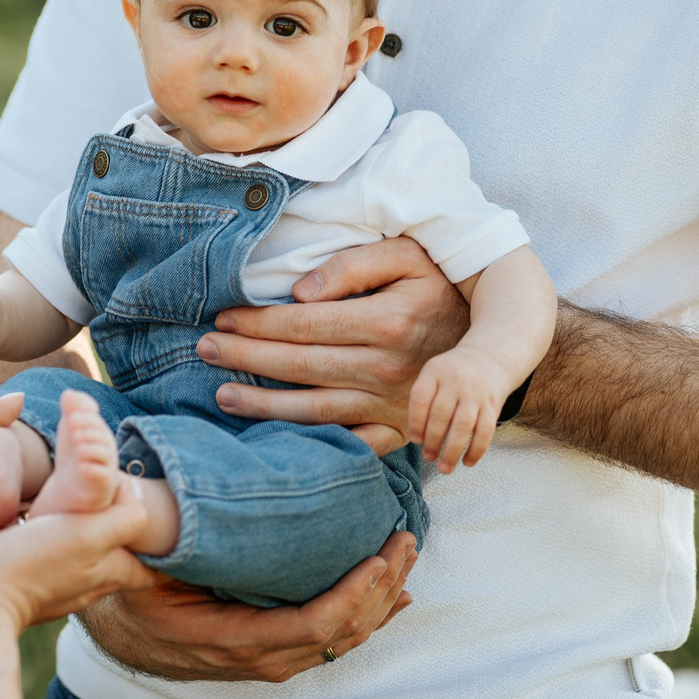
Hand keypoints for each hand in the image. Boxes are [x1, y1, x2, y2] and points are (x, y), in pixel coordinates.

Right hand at [0, 483, 154, 633]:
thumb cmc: (29, 565)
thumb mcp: (87, 536)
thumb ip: (122, 519)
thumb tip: (135, 495)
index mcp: (110, 575)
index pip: (151, 567)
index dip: (157, 542)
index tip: (147, 510)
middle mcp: (89, 587)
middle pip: (122, 563)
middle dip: (124, 535)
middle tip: (114, 499)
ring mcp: (59, 591)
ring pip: (89, 562)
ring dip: (92, 537)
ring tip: (82, 505)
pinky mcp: (30, 588)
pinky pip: (57, 562)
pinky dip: (62, 543)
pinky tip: (45, 525)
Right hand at [75, 531, 417, 681]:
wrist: (122, 630)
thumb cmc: (131, 590)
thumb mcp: (137, 566)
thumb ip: (155, 539)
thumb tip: (151, 502)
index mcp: (230, 638)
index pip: (310, 626)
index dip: (352, 596)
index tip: (378, 558)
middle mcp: (258, 658)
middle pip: (339, 635)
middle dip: (380, 590)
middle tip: (404, 541)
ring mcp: (270, 660)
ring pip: (341, 641)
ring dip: (380, 602)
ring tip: (406, 559)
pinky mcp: (276, 652)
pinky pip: (332, 641)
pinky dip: (366, 617)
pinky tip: (393, 598)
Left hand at [195, 238, 466, 443]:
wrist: (493, 338)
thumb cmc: (440, 286)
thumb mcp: (408, 256)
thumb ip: (353, 265)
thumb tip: (300, 292)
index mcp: (386, 321)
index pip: (303, 324)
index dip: (258, 322)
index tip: (223, 318)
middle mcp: (386, 368)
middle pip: (300, 366)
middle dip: (246, 358)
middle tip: (205, 350)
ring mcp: (391, 405)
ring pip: (314, 410)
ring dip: (263, 404)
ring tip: (223, 394)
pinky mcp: (398, 430)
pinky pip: (346, 441)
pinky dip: (308, 443)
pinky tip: (274, 437)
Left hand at [409, 346, 512, 471]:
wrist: (489, 358)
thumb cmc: (452, 374)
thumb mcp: (433, 373)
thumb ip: (423, 399)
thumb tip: (418, 438)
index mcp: (435, 371)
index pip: (421, 398)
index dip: (416, 422)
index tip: (416, 440)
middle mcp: (456, 380)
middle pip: (441, 415)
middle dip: (433, 441)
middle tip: (429, 457)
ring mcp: (475, 393)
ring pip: (463, 426)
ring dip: (452, 451)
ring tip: (445, 467)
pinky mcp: (493, 405)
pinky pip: (485, 431)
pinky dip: (476, 450)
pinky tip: (467, 462)